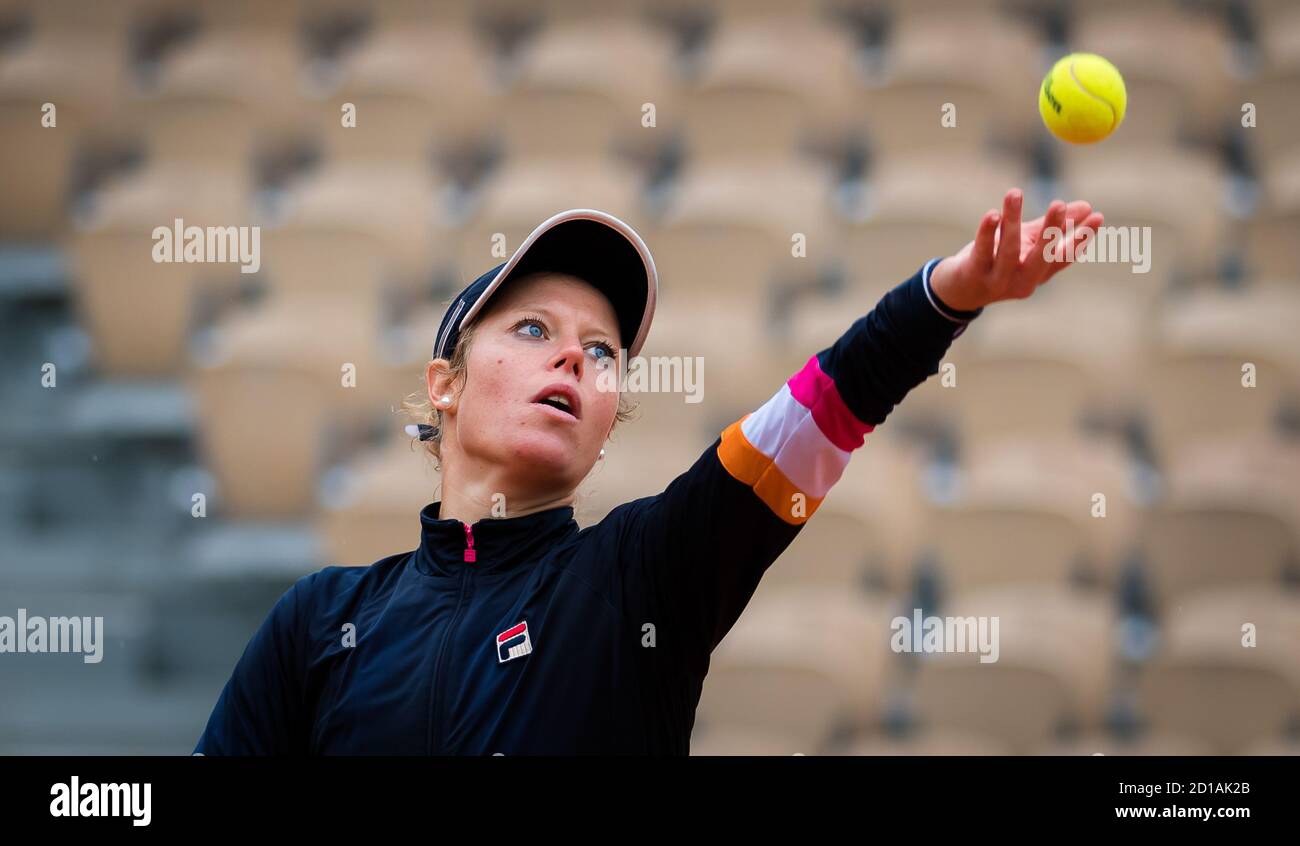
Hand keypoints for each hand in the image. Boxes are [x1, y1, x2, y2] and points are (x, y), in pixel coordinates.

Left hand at [928, 188, 1103, 311]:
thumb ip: (1052, 227)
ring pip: (1009, 250)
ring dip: (1012, 220)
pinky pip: (982, 251)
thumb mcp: (1027, 244)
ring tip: (1015, 193)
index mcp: (1039, 274)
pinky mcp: (973, 274)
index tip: (1098, 215)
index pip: (1063, 256)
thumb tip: (1087, 206)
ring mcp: (997, 281)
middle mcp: (1021, 281)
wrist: (957, 290)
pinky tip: (992, 214)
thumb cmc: (997, 262)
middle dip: (1051, 231)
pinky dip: (987, 232)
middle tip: (1058, 203)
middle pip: (1041, 257)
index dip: (1081, 237)